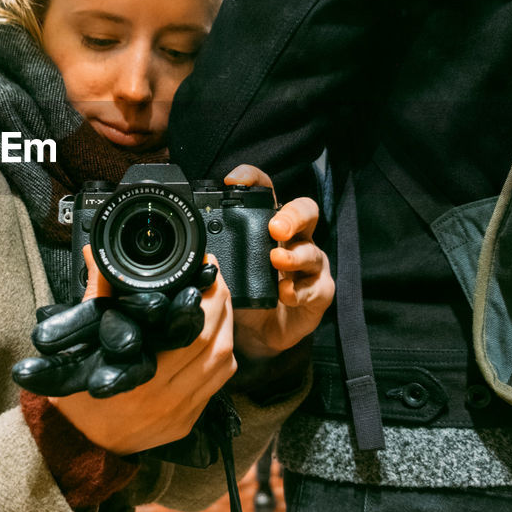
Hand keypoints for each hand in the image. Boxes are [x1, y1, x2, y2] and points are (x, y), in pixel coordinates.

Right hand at [47, 247, 236, 454]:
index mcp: (142, 380)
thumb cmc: (75, 398)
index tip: (205, 271)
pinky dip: (222, 356)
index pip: (192, 333)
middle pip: (215, 344)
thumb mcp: (80, 346)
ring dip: (227, 329)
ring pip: (224, 365)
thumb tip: (98, 258)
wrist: (77, 447)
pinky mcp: (187, 423)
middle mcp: (167, 399)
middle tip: (215, 279)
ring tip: (218, 302)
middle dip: (221, 305)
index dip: (206, 297)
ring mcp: (180, 414)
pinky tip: (215, 337)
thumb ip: (96, 299)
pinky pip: (217, 385)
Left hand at [224, 164, 334, 359]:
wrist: (259, 333)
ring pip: (311, 251)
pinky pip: (316, 287)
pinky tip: (285, 294)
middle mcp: (294, 238)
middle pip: (304, 211)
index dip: (253, 179)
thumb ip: (214, 253)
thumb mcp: (225, 270)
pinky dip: (299, 290)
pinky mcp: (319, 291)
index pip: (265, 191)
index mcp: (268, 224)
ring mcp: (310, 264)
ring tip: (276, 260)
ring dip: (293, 255)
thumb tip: (191, 246)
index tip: (233, 181)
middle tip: (274, 227)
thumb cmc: (244, 293)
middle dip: (291, 216)